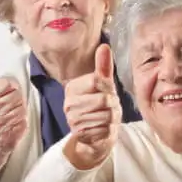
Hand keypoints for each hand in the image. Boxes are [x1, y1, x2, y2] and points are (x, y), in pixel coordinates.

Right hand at [0, 57, 26, 171]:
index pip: (7, 83)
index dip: (8, 85)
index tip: (5, 90)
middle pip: (16, 93)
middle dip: (14, 97)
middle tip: (8, 102)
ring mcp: (6, 121)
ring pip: (22, 105)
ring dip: (18, 108)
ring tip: (9, 112)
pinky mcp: (17, 130)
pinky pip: (25, 118)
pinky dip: (21, 119)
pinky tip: (13, 121)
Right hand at [62, 44, 121, 169]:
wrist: (94, 135)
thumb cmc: (100, 107)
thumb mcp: (104, 85)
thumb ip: (103, 66)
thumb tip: (104, 46)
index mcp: (72, 88)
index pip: (96, 80)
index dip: (108, 87)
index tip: (106, 91)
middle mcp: (69, 103)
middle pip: (103, 99)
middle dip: (113, 105)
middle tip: (108, 107)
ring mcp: (73, 120)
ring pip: (106, 115)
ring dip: (112, 118)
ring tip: (105, 118)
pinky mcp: (80, 134)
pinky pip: (104, 129)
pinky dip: (108, 129)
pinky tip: (102, 128)